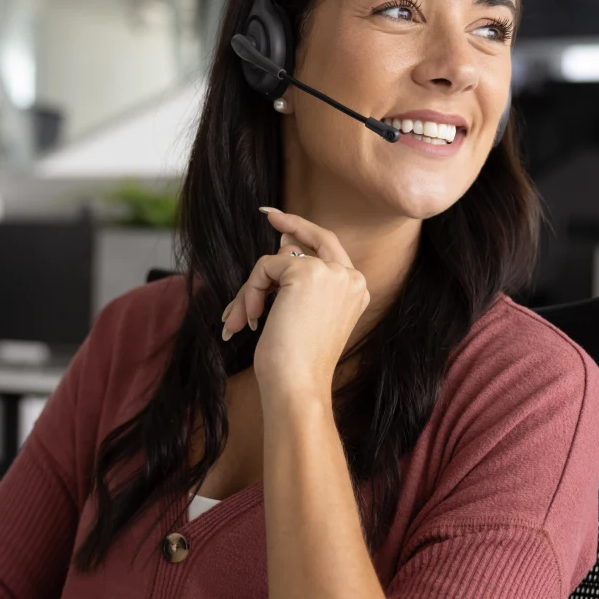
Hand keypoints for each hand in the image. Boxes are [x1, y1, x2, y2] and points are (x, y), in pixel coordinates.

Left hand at [221, 208, 369, 400]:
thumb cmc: (297, 363)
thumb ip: (298, 280)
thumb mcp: (302, 315)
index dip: (306, 232)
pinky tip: (252, 320)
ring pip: (279, 259)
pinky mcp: (306, 272)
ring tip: (242, 319)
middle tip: (267, 214)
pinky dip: (249, 293)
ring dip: (253, 289)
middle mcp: (350, 277)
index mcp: (356, 290)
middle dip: (289, 222)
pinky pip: (264, 267)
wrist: (298, 385)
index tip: (280, 221)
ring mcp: (331, 272)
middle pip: (315, 237)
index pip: (331, 249)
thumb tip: (282, 243)